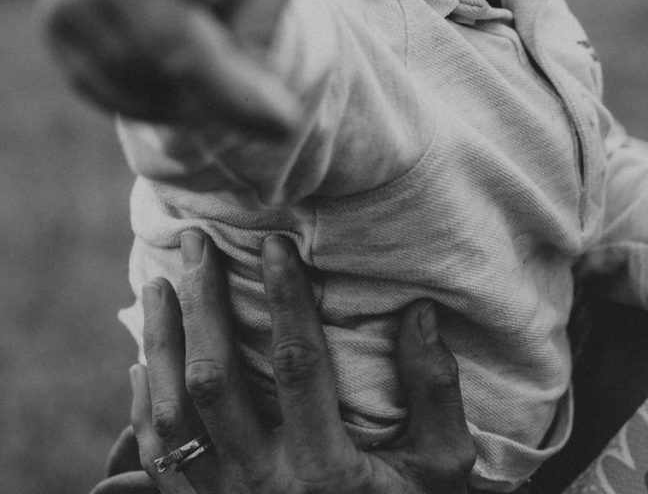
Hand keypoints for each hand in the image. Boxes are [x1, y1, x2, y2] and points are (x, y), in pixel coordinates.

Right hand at [40, 0, 296, 139]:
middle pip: (181, 59)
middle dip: (233, 100)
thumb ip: (259, 35)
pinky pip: (118, 100)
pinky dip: (157, 104)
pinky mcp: (55, 27)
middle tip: (282, 125)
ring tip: (207, 62)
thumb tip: (232, 106)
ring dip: (194, 103)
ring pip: (151, 92)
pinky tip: (166, 70)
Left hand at [131, 232, 475, 493]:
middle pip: (216, 381)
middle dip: (201, 303)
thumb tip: (418, 312)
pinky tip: (142, 367)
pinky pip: (160, 464)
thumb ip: (434, 391)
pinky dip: (146, 411)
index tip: (274, 244)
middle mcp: (265, 486)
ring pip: (174, 419)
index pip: (297, 364)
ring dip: (161, 346)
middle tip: (195, 243)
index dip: (285, 298)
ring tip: (157, 289)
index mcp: (325, 469)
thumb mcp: (441, 469)